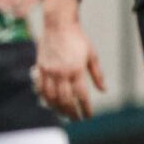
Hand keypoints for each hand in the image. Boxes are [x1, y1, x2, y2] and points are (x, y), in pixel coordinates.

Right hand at [32, 2, 104, 121]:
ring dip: (57, 108)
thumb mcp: (92, 55)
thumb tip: (103, 90)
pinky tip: (50, 103)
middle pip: (65, 100)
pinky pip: (40, 88)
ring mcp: (49, 71)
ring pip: (51, 97)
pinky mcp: (40, 68)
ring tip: (63, 114)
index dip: (85, 108)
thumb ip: (97, 74)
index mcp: (76, 70)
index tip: (88, 116)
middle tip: (76, 119)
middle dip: (72, 112)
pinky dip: (45, 98)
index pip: (82, 95)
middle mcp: (61, 73)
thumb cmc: (77, 39)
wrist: (58, 25)